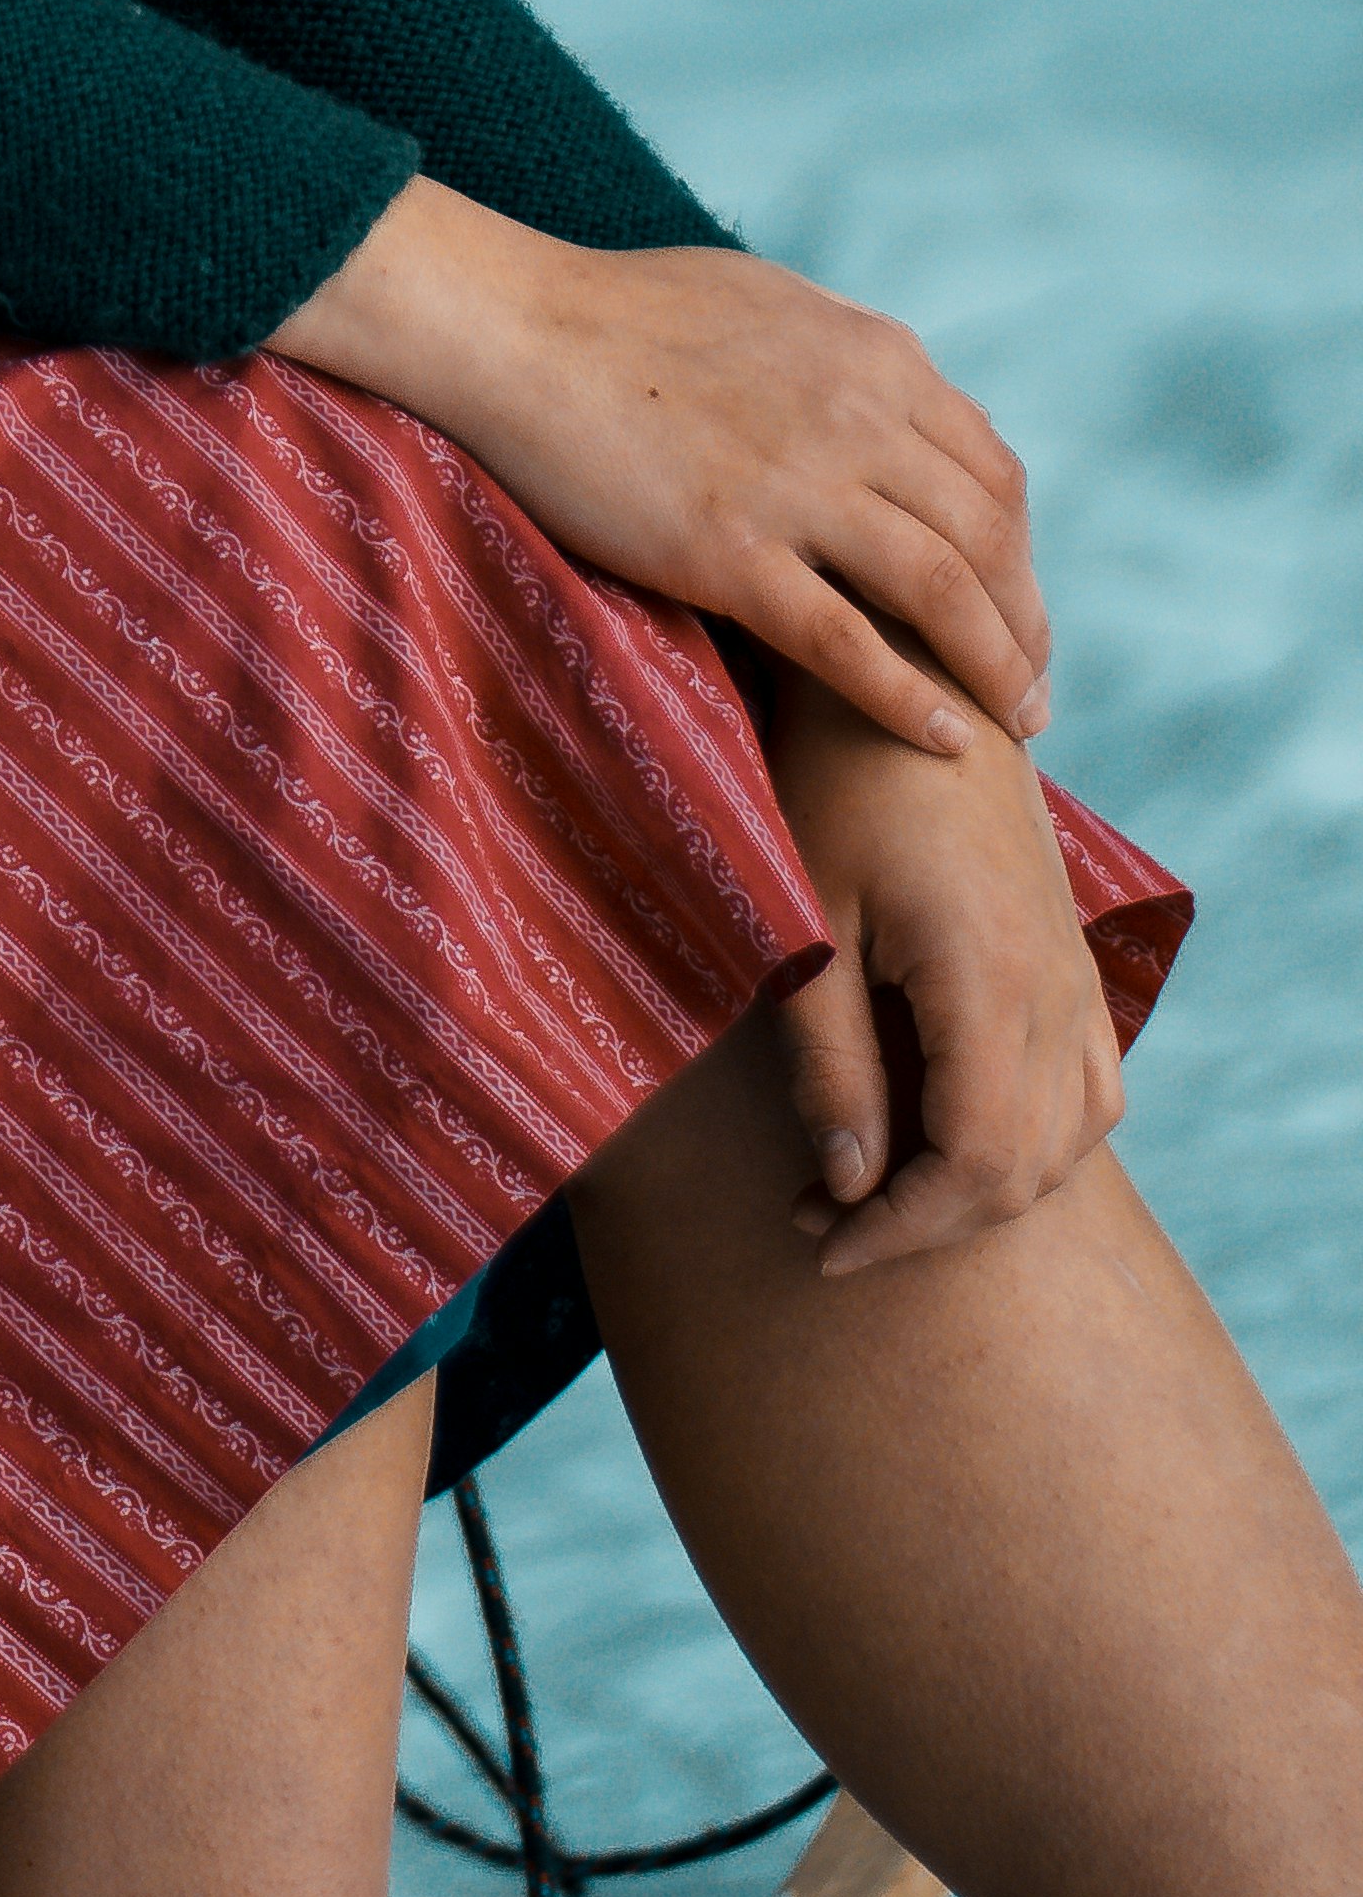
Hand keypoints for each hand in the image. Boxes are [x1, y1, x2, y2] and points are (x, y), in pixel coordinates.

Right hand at [268, 177, 1050, 752]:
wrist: (513, 328)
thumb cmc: (620, 312)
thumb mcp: (767, 304)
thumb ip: (845, 359)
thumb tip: (897, 402)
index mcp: (873, 356)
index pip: (994, 472)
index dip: (1022, 554)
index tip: (1018, 609)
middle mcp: (857, 415)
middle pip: (991, 539)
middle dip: (1027, 624)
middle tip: (1032, 689)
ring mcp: (795, 485)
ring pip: (945, 593)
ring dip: (997, 670)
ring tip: (1017, 726)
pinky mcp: (729, 550)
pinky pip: (849, 643)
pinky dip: (912, 700)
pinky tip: (944, 740)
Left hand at [761, 661, 1122, 1273]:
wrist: (911, 655)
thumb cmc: (831, 775)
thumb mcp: (807, 919)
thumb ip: (831, 1060)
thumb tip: (851, 1188)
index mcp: (990, 984)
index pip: (975, 1167)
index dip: (900, 1228)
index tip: (819, 1241)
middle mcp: (1055, 988)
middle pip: (1026, 1168)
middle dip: (930, 1220)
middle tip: (826, 1221)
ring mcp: (1074, 967)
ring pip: (1072, 1133)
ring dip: (990, 1184)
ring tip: (885, 1186)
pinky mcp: (1069, 947)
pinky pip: (1089, 1079)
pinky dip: (1038, 1132)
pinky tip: (959, 1127)